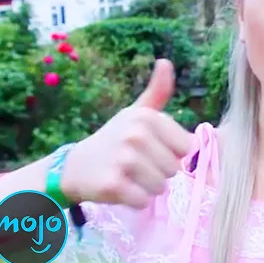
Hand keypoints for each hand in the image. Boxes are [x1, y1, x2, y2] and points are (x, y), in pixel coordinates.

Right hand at [60, 59, 193, 209]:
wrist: (76, 166)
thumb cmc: (115, 139)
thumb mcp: (137, 113)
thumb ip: (157, 92)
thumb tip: (165, 61)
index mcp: (147, 117)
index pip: (186, 147)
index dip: (172, 152)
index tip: (153, 149)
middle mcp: (136, 135)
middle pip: (174, 168)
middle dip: (160, 171)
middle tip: (137, 165)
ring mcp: (124, 160)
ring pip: (161, 186)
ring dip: (148, 187)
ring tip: (129, 176)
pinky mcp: (113, 184)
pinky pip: (143, 201)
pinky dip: (135, 200)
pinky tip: (121, 188)